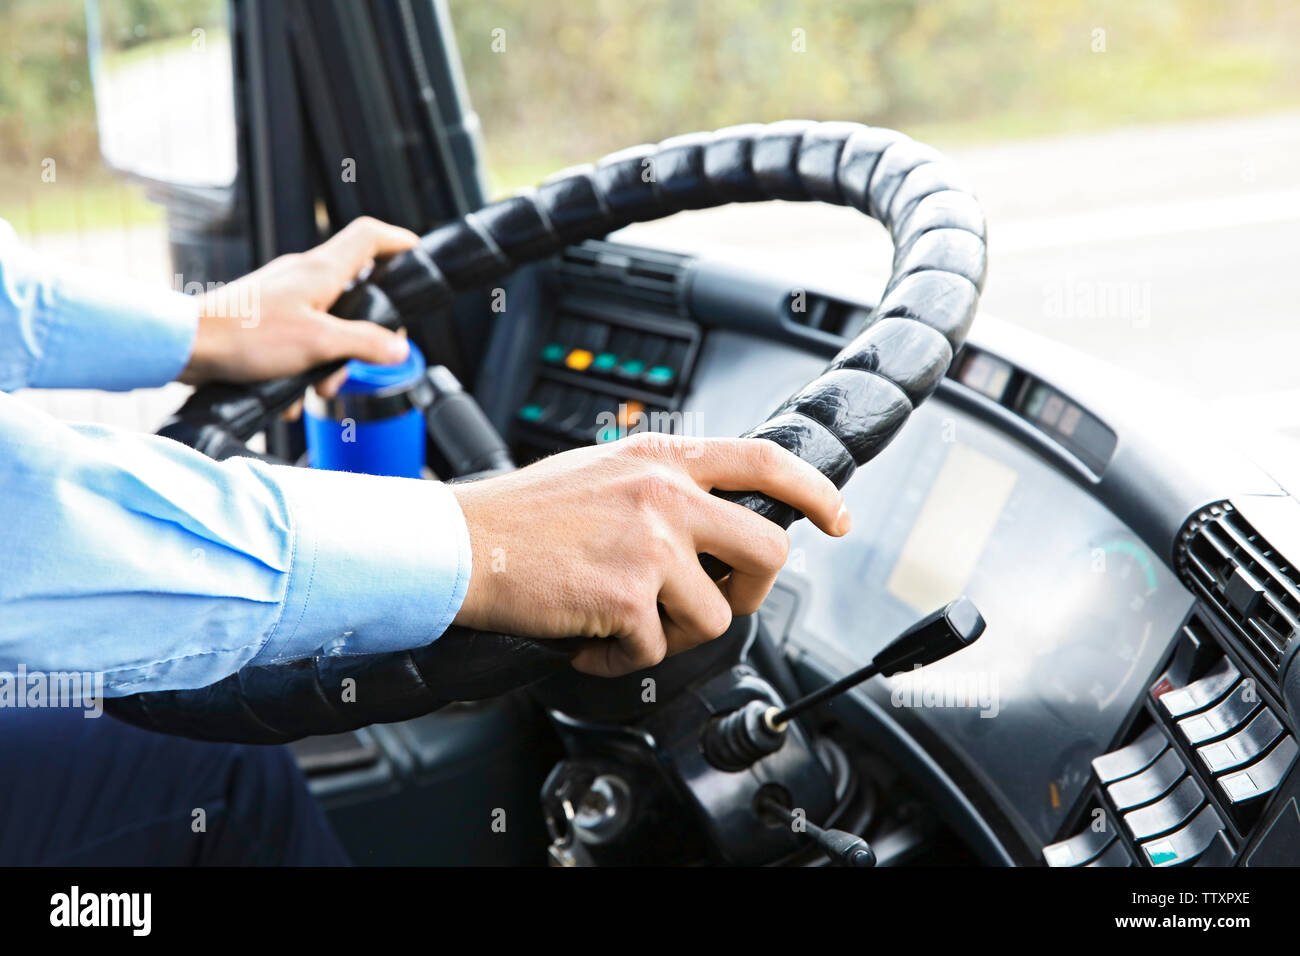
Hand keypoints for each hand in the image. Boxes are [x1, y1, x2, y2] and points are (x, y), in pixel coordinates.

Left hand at [179, 216, 419, 391]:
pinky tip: (290, 391)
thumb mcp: (319, 344)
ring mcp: (283, 295)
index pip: (371, 237)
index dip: (399, 242)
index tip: (417, 256)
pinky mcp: (266, 315)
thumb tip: (398, 349)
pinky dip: (302, 365)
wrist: (187, 344)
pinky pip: (300, 338)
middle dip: (365, 332)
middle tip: (366, 358)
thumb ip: (364, 343)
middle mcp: (303, 276)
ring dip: (330, 358)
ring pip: (328, 322)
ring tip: (317, 386)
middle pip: (356, 290)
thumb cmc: (246, 336)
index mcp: (321, 270)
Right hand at [450, 432, 850, 676]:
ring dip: (674, 633)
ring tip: (625, 622)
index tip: (837, 515)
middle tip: (717, 598)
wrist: (461, 544)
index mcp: (662, 459)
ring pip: (716, 615)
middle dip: (753, 588)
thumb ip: (663, 485)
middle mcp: (665, 496)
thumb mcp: (604, 470)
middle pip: (768, 550)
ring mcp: (650, 547)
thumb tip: (713, 516)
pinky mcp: (626, 599)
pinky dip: (621, 660)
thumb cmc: (522, 513)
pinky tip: (589, 640)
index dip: (814, 490)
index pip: (766, 462)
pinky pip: (654, 652)